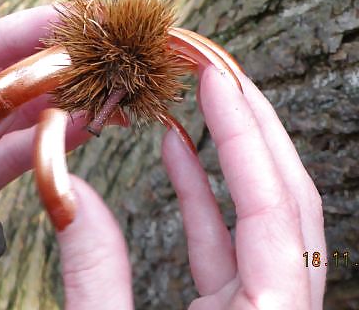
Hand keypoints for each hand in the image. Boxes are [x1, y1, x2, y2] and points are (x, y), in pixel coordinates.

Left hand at [0, 6, 94, 246]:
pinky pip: (16, 155)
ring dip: (53, 103)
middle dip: (41, 64)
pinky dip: (48, 143)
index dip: (9, 34)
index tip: (57, 18)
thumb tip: (7, 96)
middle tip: (89, 49)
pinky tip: (79, 125)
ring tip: (95, 90)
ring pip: (12, 116)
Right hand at [51, 67, 325, 308]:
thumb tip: (69, 189)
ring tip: (202, 101)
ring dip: (230, 155)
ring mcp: (263, 306)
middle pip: (288, 199)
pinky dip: (204, 196)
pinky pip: (229, 241)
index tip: (215, 77)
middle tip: (221, 72)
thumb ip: (93, 269)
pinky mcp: (239, 309)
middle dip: (254, 127)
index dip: (242, 133)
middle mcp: (281, 307)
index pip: (270, 207)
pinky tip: (177, 152)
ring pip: (263, 216)